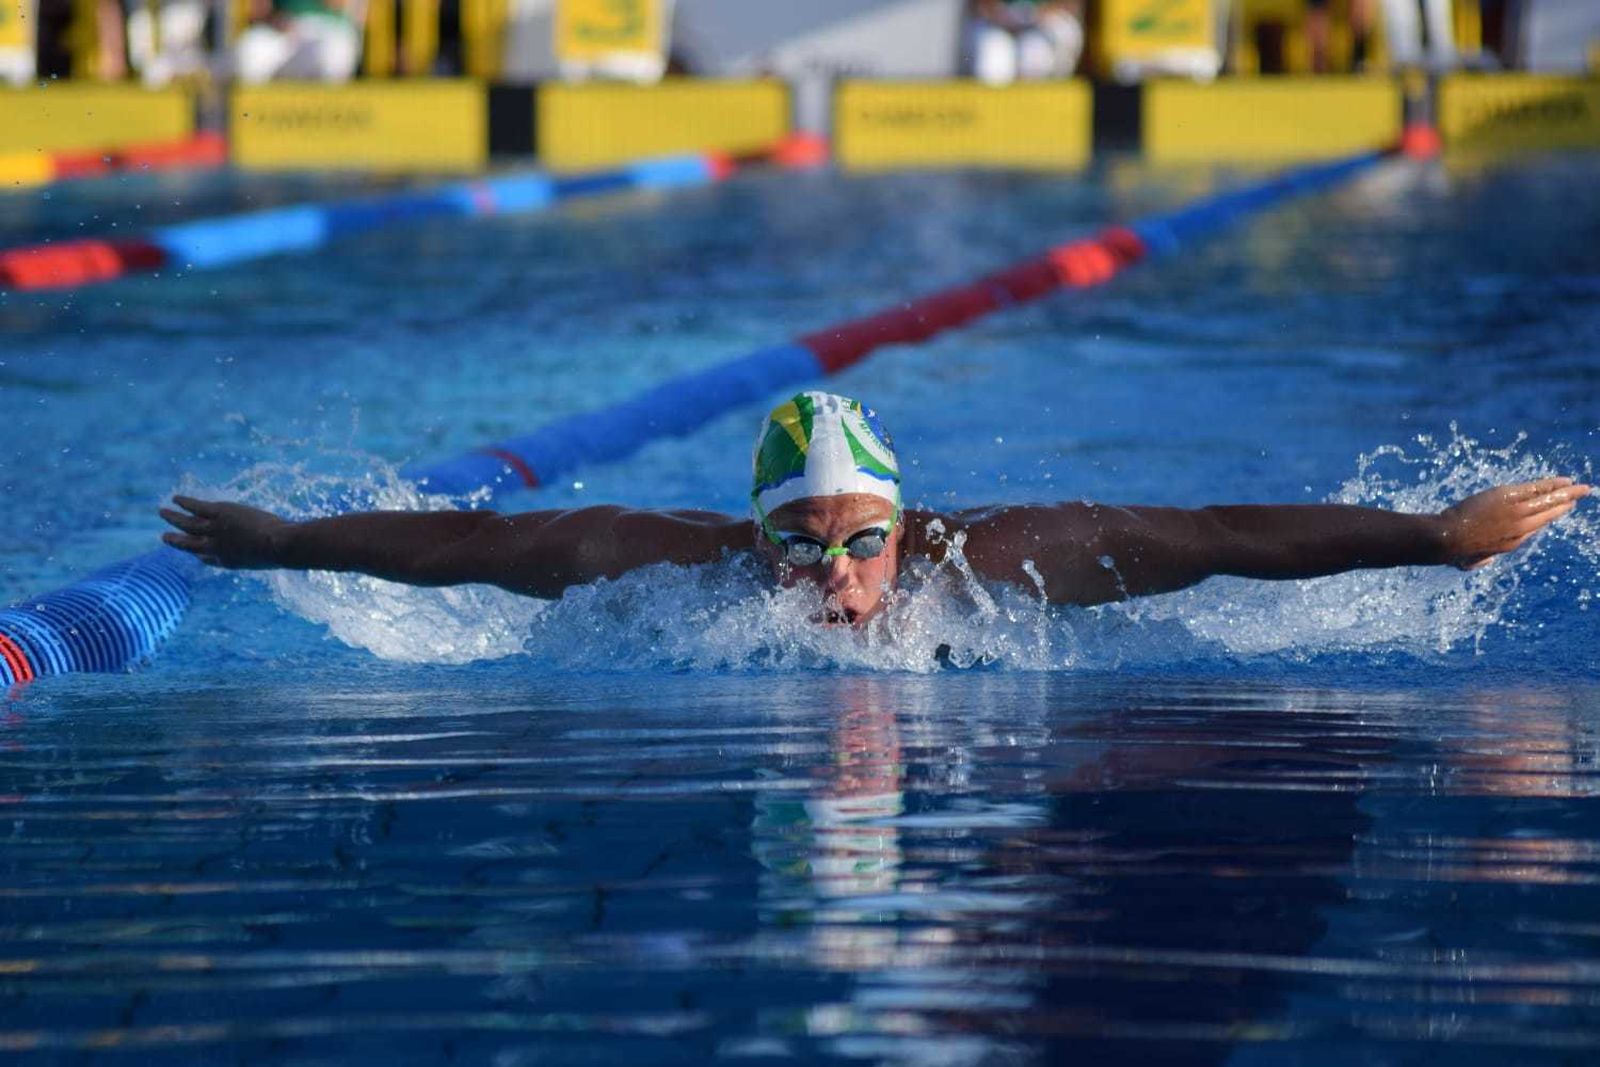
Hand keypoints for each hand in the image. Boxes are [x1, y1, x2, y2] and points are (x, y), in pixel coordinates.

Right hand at [160, 495, 289, 568]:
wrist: (278, 545)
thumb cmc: (280, 553)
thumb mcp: (268, 560)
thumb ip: (263, 557)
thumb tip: (273, 554)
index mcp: (227, 562)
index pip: (207, 559)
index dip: (200, 555)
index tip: (196, 554)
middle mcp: (215, 548)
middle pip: (189, 544)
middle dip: (175, 540)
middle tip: (164, 537)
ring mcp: (215, 530)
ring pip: (187, 523)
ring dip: (173, 517)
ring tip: (161, 512)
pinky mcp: (219, 514)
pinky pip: (196, 507)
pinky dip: (185, 503)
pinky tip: (176, 498)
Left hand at [1437, 476, 1590, 569]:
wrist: (1448, 538)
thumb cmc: (1454, 551)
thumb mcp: (1472, 561)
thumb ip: (1483, 559)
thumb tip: (1485, 560)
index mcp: (1512, 543)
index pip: (1536, 526)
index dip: (1549, 516)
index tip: (1561, 508)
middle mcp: (1521, 528)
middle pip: (1550, 513)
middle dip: (1567, 502)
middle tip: (1583, 495)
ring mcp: (1516, 512)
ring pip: (1548, 500)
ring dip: (1567, 492)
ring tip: (1583, 488)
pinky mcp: (1509, 498)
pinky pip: (1536, 489)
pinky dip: (1552, 484)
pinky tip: (1565, 481)